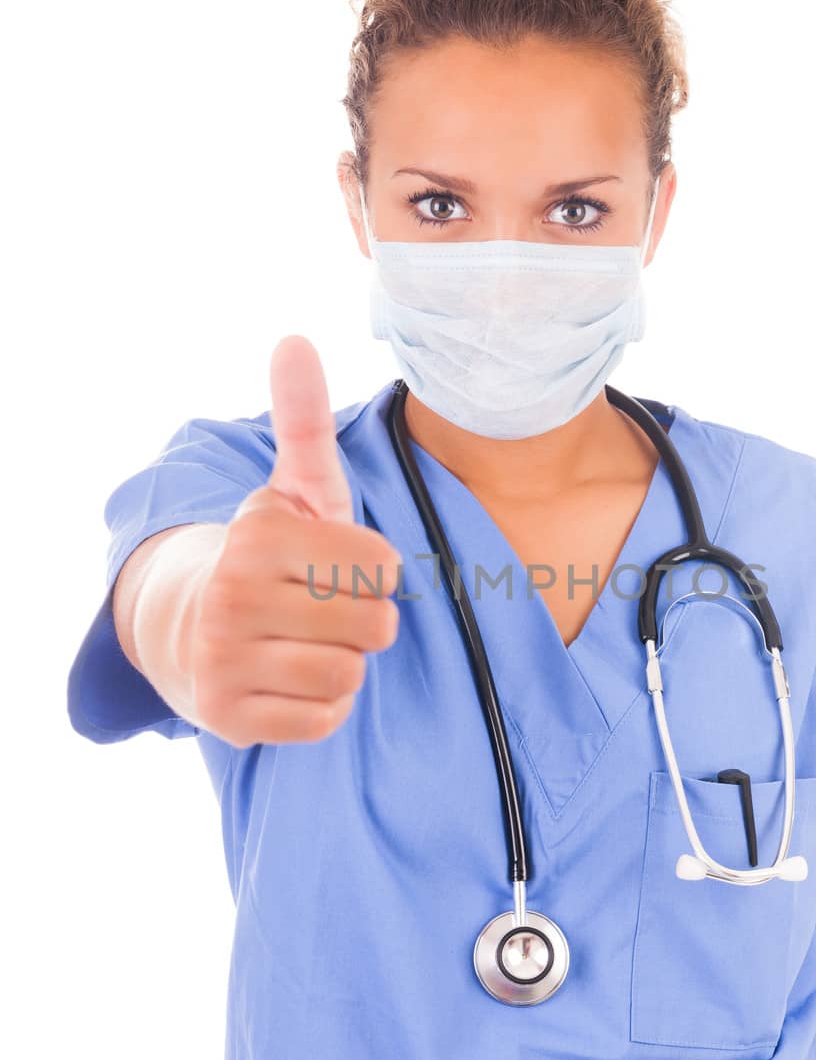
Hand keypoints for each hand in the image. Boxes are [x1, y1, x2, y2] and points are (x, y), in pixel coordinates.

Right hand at [189, 335, 400, 746]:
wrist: (190, 629)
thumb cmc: (273, 558)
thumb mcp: (294, 489)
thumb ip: (304, 421)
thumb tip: (294, 340)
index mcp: (258, 533)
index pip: (382, 567)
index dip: (374, 571)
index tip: (337, 565)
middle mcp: (231, 595)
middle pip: (374, 627)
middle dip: (363, 621)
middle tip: (322, 610)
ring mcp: (223, 659)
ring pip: (350, 676)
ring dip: (342, 664)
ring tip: (305, 643)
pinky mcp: (228, 717)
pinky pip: (325, 720)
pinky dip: (322, 707)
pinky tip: (290, 681)